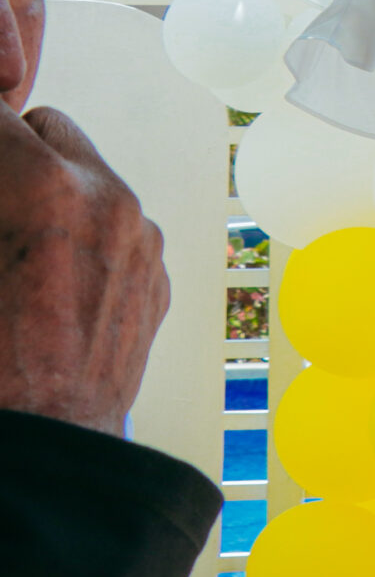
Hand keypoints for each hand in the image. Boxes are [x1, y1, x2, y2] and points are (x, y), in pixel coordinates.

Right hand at [0, 104, 169, 432]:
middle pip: (44, 126)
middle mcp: (106, 198)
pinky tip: (46, 289)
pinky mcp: (158, 277)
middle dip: (5, 154)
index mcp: (42, 187)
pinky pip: (114, 228)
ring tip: (11, 253)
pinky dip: (82, 239)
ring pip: (84, 176)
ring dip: (47, 195)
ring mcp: (141, 238)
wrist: (37, 450)